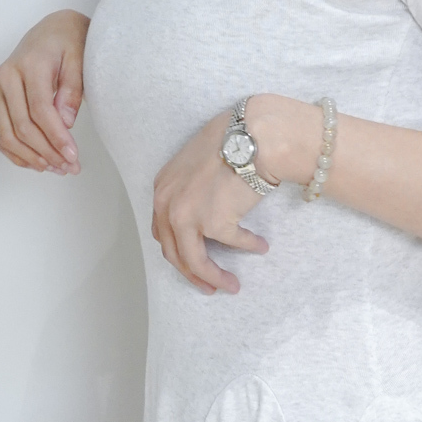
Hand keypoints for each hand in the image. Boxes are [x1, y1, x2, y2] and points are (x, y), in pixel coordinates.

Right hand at [0, 10, 88, 173]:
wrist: (53, 30)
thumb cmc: (69, 42)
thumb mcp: (80, 58)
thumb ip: (72, 88)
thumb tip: (65, 122)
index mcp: (28, 64)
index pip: (40, 110)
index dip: (56, 138)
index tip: (73, 156)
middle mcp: (6, 77)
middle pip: (22, 126)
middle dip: (48, 152)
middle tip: (70, 167)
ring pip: (8, 134)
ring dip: (33, 158)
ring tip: (58, 169)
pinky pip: (3, 134)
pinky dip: (18, 154)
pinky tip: (40, 163)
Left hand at [152, 111, 273, 294]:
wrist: (253, 135)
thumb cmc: (232, 140)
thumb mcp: (195, 163)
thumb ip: (190, 189)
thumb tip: (203, 210)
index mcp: (161, 189)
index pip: (162, 230)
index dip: (177, 250)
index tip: (191, 262)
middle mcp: (167, 205)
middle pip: (173, 252)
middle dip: (191, 274)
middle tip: (209, 286)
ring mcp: (188, 216)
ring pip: (194, 261)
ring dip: (214, 277)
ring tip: (231, 285)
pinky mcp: (215, 223)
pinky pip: (233, 243)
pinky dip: (248, 246)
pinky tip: (260, 246)